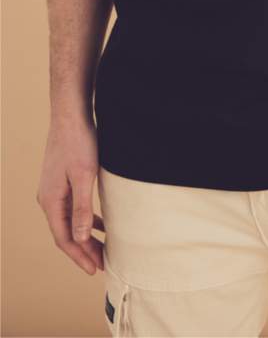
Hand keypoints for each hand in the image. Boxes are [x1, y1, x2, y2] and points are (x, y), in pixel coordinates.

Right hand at [36, 115, 104, 275]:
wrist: (70, 114)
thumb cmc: (79, 142)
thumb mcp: (85, 175)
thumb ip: (82, 208)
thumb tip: (81, 238)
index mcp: (51, 201)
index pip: (64, 238)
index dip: (80, 256)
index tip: (95, 270)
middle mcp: (48, 198)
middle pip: (66, 233)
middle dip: (84, 250)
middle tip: (103, 264)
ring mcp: (54, 190)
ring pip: (70, 221)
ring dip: (86, 236)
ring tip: (103, 249)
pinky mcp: (62, 181)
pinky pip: (73, 208)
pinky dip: (86, 220)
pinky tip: (100, 224)